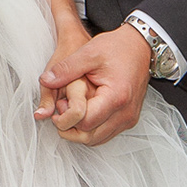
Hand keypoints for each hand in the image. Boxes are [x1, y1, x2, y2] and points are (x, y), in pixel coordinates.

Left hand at [40, 26, 150, 145]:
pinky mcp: (129, 119)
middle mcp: (126, 113)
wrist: (141, 46)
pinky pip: (105, 134)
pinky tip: (83, 112)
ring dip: (80, 130)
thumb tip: (45, 81)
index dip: (67, 117)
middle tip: (62, 108)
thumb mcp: (88, 53)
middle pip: (90, 136)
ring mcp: (129, 118)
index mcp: (116, 97)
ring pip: (97, 139)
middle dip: (70, 127)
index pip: (85, 122)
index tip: (60, 103)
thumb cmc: (117, 47)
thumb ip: (66, 69)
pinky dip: (91, 129)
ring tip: (71, 109)